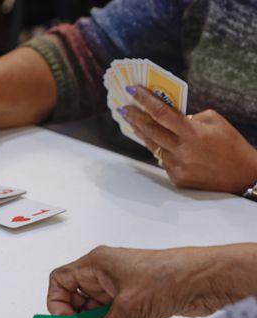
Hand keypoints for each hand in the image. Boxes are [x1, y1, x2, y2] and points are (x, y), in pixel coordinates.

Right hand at [47, 245, 256, 317]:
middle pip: (77, 300)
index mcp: (95, 264)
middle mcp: (105, 274)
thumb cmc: (167, 276)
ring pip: (98, 312)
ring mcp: (122, 288)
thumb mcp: (128, 308)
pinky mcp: (138, 301)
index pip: (60, 281)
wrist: (208, 279)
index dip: (57, 303)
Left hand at [119, 86, 256, 192]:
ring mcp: (177, 166)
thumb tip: (167, 116)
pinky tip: (152, 139)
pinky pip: (161, 160)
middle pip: (150, 130)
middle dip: (134, 116)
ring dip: (141, 132)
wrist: (242, 174)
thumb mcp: (214, 121)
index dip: (145, 101)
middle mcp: (182, 150)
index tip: (132, 91)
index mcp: (192, 133)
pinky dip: (157, 148)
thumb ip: (189, 117)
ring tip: (132, 121)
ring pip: (152, 146)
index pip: (162, 113)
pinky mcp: (176, 178)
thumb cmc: (230, 143)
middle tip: (123, 107)